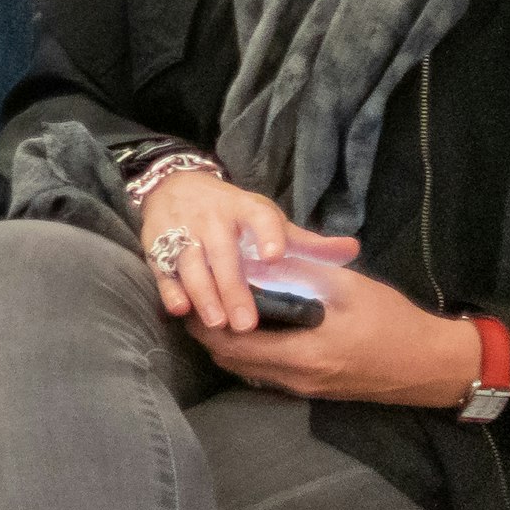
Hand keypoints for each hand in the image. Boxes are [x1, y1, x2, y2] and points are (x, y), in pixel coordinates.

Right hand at [141, 166, 357, 339]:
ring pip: (191, 263)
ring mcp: (182, 229)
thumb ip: (307, 243)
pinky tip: (180, 310)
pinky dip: (169, 288)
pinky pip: (163, 268)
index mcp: (245, 209)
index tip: (275, 256)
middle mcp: (212, 217)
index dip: (267, 235)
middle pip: (222, 253)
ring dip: (203, 293)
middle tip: (246, 324)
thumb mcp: (268, 220)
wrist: (176, 185)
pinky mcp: (157, 243)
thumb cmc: (232, 212)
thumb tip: (352, 249)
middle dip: (233, 288)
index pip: (259, 219)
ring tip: (217, 323)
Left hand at [196, 259, 484, 408]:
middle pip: (233, 362)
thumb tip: (256, 256)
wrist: (435, 365)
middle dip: (208, 332)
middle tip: (199, 297)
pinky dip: (251, 352)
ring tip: (221, 306)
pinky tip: (254, 324)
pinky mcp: (317, 389)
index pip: (231, 347)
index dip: (202, 323)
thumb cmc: (394, 322)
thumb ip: (299, 274)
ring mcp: (307, 389)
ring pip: (249, 370)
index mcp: (303, 356)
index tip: (189, 294)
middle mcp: (298, 379)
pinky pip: (269, 373)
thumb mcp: (347, 288)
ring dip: (228, 343)